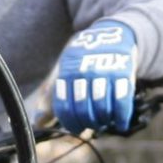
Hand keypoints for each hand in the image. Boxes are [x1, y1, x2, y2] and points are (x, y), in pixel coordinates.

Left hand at [52, 19, 137, 133]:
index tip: (75, 128)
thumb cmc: (84, 60)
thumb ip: (53, 97)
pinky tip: (120, 124)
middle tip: (90, 126)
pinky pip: (122, 103)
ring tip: (103, 123)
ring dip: (103, 122)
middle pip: (83, 110)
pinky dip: (121, 118)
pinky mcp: (123, 74)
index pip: (64, 107)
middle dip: (87, 124)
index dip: (70, 123)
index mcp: (67, 73)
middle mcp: (85, 73)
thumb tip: (39, 123)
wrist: (111, 34)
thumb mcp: (65, 71)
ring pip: (102, 109)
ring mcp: (105, 73)